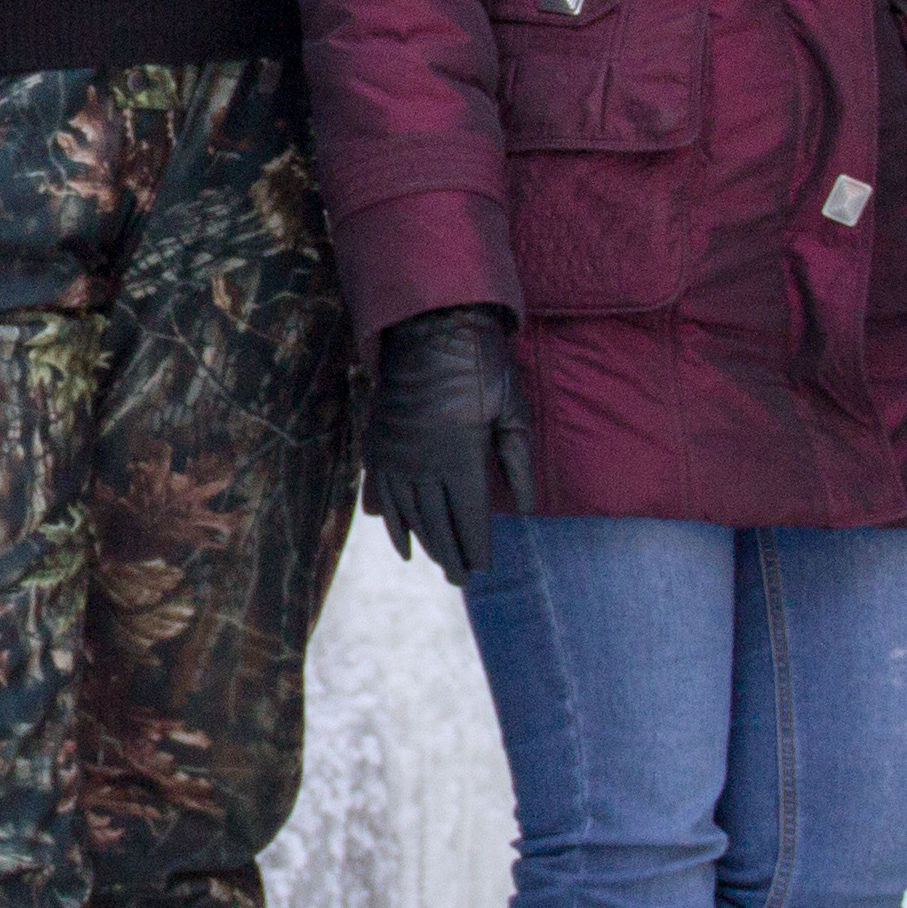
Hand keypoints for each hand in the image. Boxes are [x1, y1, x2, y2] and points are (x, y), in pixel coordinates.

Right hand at [359, 304, 536, 581]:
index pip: (468, 517)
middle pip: (437, 523)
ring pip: (409, 515)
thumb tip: (527, 508)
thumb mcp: (513, 410)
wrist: (429, 326)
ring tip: (441, 566)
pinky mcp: (379, 444)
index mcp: (459, 454)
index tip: (485, 568)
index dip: (477, 547)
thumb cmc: (482, 364)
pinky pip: (382, 495)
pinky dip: (391, 524)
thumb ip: (518, 462)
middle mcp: (422, 461)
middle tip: (463, 580)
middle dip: (452, 556)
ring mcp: (396, 454)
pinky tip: (403, 545)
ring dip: (425, 545)